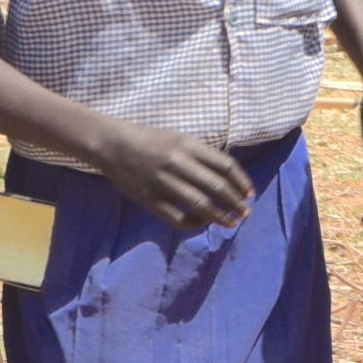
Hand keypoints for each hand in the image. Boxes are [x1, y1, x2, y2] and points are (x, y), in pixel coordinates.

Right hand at [89, 120, 256, 231]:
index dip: (241, 182)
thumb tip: (228, 177)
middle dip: (235, 203)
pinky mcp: (150, 199)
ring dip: (220, 217)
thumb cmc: (150, 140)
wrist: (113, 145)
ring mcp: (164, 182)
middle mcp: (178, 163)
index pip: (225, 165)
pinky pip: (177, 218)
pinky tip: (202, 224)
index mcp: (189, 145)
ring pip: (200, 205)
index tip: (249, 194)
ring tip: (230, 223)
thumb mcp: (179, 138)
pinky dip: (194, 224)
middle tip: (244, 213)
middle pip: (217, 187)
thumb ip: (201, 155)